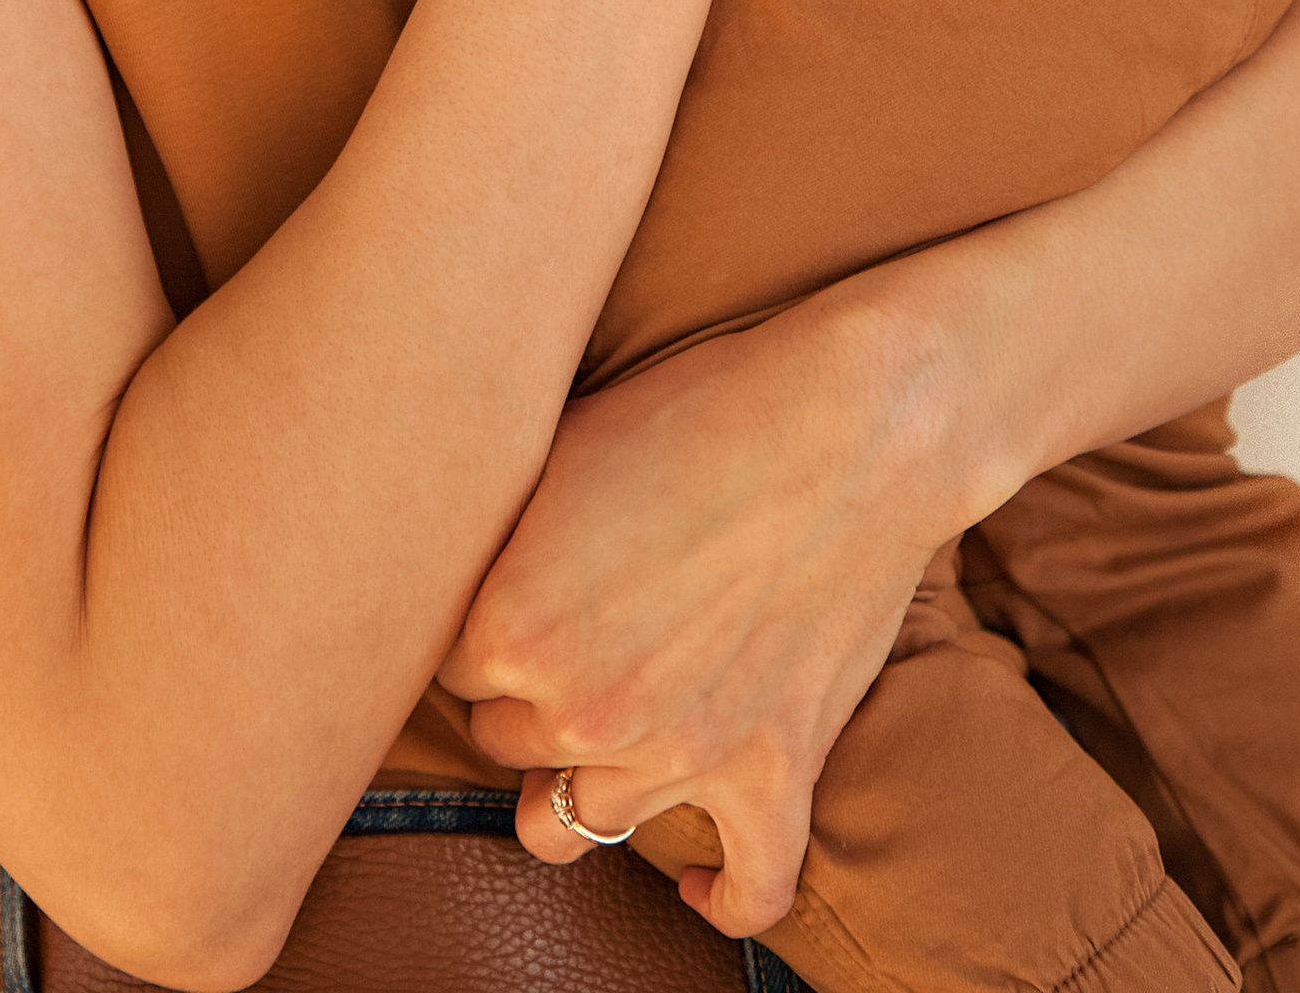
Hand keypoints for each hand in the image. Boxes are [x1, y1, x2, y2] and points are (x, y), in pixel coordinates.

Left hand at [439, 284, 953, 939]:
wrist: (857, 420)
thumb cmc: (705, 406)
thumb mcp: (562, 442)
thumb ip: (494, 535)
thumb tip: (445, 568)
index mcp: (511, 624)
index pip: (442, 662)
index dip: (474, 618)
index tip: (506, 585)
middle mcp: (583, 708)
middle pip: (502, 739)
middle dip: (523, 690)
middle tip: (567, 625)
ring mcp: (680, 754)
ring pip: (580, 824)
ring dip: (583, 778)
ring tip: (601, 724)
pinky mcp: (774, 772)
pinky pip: (749, 883)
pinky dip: (725, 892)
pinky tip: (700, 882)